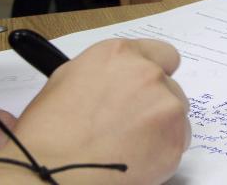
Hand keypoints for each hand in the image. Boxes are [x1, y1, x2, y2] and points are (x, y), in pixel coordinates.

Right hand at [0, 39, 190, 184]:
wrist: (52, 172)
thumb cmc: (48, 134)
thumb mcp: (65, 81)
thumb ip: (102, 73)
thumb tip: (114, 79)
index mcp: (119, 55)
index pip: (161, 54)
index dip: (155, 72)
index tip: (149, 87)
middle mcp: (147, 74)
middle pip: (169, 86)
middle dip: (155, 104)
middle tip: (130, 124)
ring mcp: (165, 106)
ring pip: (176, 115)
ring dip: (160, 128)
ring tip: (127, 146)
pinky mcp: (175, 140)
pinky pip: (178, 143)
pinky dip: (162, 153)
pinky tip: (134, 160)